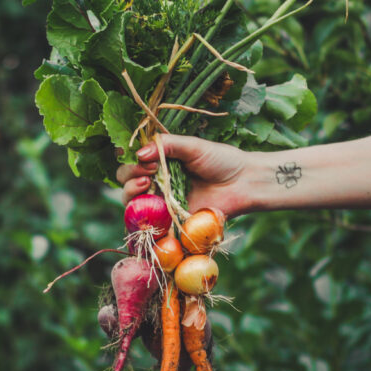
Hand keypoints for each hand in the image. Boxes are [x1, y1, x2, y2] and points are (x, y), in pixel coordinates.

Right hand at [116, 134, 251, 216]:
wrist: (244, 183)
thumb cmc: (222, 161)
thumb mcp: (192, 146)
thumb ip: (167, 145)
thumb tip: (139, 154)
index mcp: (160, 164)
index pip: (132, 164)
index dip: (132, 162)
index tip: (146, 160)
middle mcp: (157, 184)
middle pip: (126, 183)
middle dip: (130, 178)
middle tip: (148, 174)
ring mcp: (163, 205)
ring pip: (132, 205)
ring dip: (132, 195)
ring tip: (147, 186)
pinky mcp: (172, 222)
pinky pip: (150, 225)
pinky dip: (144, 220)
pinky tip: (151, 210)